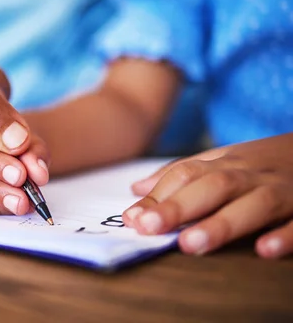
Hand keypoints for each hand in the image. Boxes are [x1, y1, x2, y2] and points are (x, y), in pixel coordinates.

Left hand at [122, 134, 292, 258]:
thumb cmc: (263, 161)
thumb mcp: (224, 159)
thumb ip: (182, 174)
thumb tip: (137, 190)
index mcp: (227, 163)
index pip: (186, 174)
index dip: (158, 196)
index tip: (131, 218)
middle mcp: (251, 174)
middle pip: (213, 186)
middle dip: (179, 207)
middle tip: (149, 227)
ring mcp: (283, 190)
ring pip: (253, 204)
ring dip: (221, 223)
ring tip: (190, 244)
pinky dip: (285, 235)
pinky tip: (264, 249)